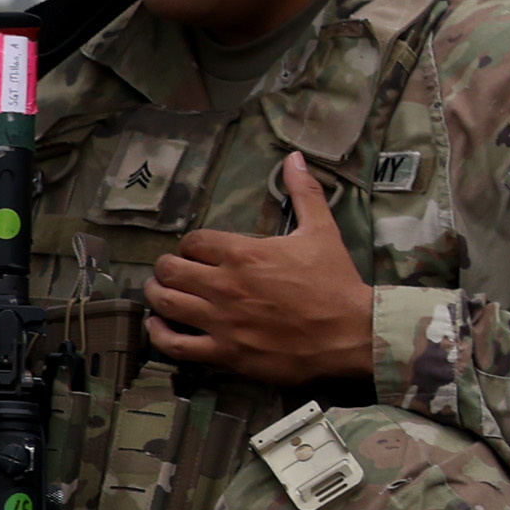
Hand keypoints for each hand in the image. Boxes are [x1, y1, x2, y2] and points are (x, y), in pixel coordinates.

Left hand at [140, 156, 372, 387]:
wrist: (351, 333)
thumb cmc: (336, 283)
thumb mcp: (322, 232)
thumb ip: (304, 193)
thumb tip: (295, 157)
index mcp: (243, 254)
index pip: (193, 241)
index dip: (191, 244)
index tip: (198, 251)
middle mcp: (224, 285)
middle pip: (170, 270)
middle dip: (168, 267)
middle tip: (176, 271)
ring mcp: (220, 321)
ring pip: (165, 303)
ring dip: (158, 295)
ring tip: (163, 293)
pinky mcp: (224, 352)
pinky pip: (174, 344)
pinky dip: (159, 333)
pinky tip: (159, 325)